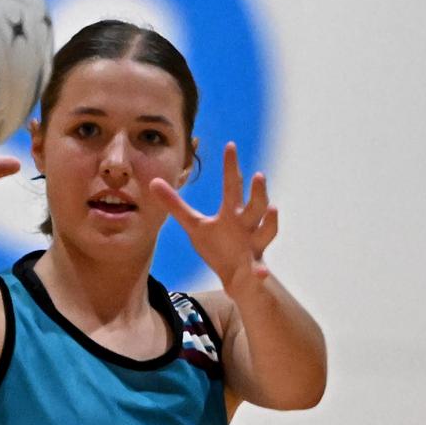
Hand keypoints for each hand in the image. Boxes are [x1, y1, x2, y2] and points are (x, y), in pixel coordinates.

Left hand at [150, 142, 278, 290]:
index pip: (232, 186)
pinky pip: (259, 271)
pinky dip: (260, 273)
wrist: (237, 279)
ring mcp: (253, 246)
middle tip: (258, 175)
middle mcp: (247, 226)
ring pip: (266, 231)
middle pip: (255, 206)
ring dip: (269, 222)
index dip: (231, 167)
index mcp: (232, 213)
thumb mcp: (194, 225)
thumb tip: (153, 182)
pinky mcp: (254, 269)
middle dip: (257, 192)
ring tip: (272, 209)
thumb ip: (175, 205)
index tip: (230, 145)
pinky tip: (261, 274)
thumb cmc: (217, 246)